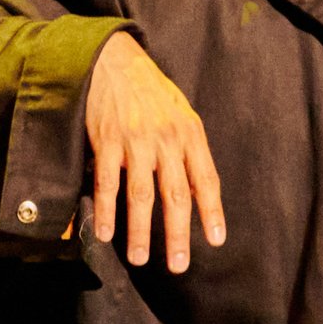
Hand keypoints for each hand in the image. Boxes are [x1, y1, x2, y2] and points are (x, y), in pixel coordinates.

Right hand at [85, 31, 225, 271]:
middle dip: (177, 234)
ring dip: (141, 231)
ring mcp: (136, 141)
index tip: (215, 240)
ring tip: (141, 259)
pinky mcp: (107, 141)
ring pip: (142, 195)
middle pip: (176, 195)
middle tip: (178, 264)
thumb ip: (188, 148)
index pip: (206, 179)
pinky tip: (107, 233)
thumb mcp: (181, 113)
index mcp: (190, 134)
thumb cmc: (151, 92)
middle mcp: (167, 140)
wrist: (114, 59)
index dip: (212, 212)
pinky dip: (107, 210)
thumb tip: (196, 189)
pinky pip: (108, 183)